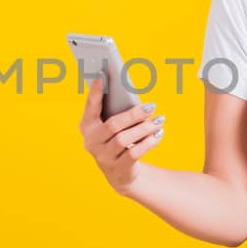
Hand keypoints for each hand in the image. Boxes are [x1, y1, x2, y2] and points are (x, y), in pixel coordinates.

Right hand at [79, 76, 164, 194]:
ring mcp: (103, 157)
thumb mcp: (114, 126)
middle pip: (113, 125)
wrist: (121, 173)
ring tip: (159, 120)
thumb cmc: (118, 140)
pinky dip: (148, 142)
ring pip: (124, 139)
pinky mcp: (118, 168)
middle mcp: (91, 142)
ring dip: (144, 128)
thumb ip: (117, 111)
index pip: (90, 107)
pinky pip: (134, 153)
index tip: (102, 74)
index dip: (95, 91)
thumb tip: (131, 95)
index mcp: (87, 126)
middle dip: (133, 114)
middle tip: (151, 106)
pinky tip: (158, 134)